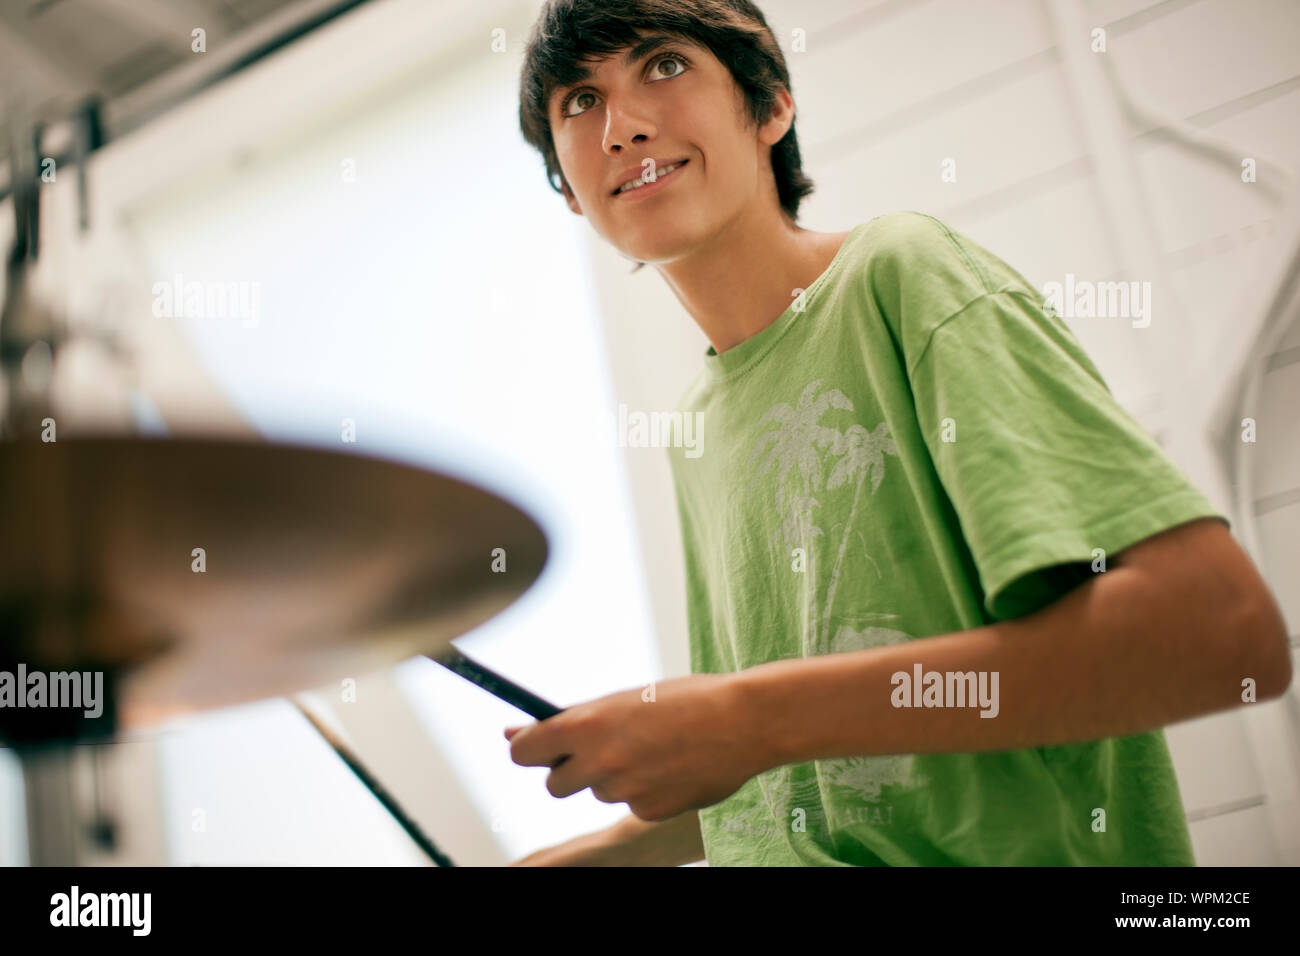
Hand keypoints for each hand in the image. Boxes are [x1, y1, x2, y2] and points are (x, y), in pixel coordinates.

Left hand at [504, 673, 762, 821]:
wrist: (743, 721)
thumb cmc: (683, 700)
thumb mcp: (623, 699)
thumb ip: (572, 719)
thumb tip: (513, 730)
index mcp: (587, 724)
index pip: (523, 751)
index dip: (528, 749)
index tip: (538, 746)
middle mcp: (599, 761)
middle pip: (554, 784)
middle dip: (569, 771)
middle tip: (598, 751)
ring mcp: (623, 791)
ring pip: (599, 791)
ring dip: (614, 777)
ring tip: (653, 749)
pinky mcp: (648, 812)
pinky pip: (632, 805)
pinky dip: (646, 791)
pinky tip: (674, 767)